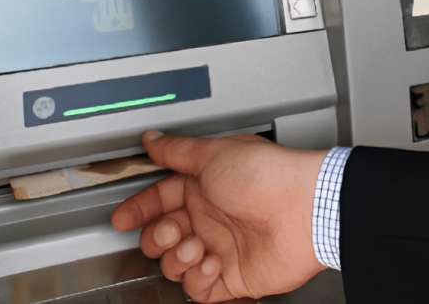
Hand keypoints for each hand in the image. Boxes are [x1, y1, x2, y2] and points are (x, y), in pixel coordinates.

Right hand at [111, 132, 326, 302]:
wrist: (306, 209)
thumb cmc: (266, 175)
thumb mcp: (213, 154)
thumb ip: (177, 151)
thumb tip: (153, 139)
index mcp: (202, 188)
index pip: (158, 201)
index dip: (138, 209)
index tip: (122, 217)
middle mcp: (208, 219)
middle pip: (161, 236)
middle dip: (158, 236)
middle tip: (174, 230)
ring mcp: (219, 249)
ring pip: (174, 264)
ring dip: (178, 257)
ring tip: (198, 246)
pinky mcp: (232, 277)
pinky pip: (198, 289)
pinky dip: (198, 279)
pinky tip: (212, 262)